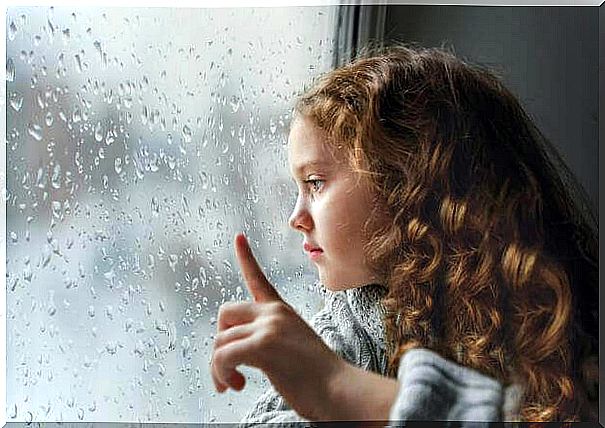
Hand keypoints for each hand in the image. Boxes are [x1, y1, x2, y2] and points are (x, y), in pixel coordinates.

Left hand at [210, 233, 346, 420]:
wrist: (339, 390)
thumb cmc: (319, 378)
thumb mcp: (294, 347)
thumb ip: (269, 338)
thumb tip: (238, 351)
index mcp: (282, 311)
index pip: (258, 278)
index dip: (246, 257)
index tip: (238, 237)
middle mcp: (274, 313)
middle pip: (225, 313)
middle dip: (219, 341)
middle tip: (228, 368)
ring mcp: (268, 326)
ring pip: (220, 341)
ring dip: (219, 367)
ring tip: (234, 384)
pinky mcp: (263, 344)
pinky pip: (223, 355)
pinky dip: (221, 373)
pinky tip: (235, 384)